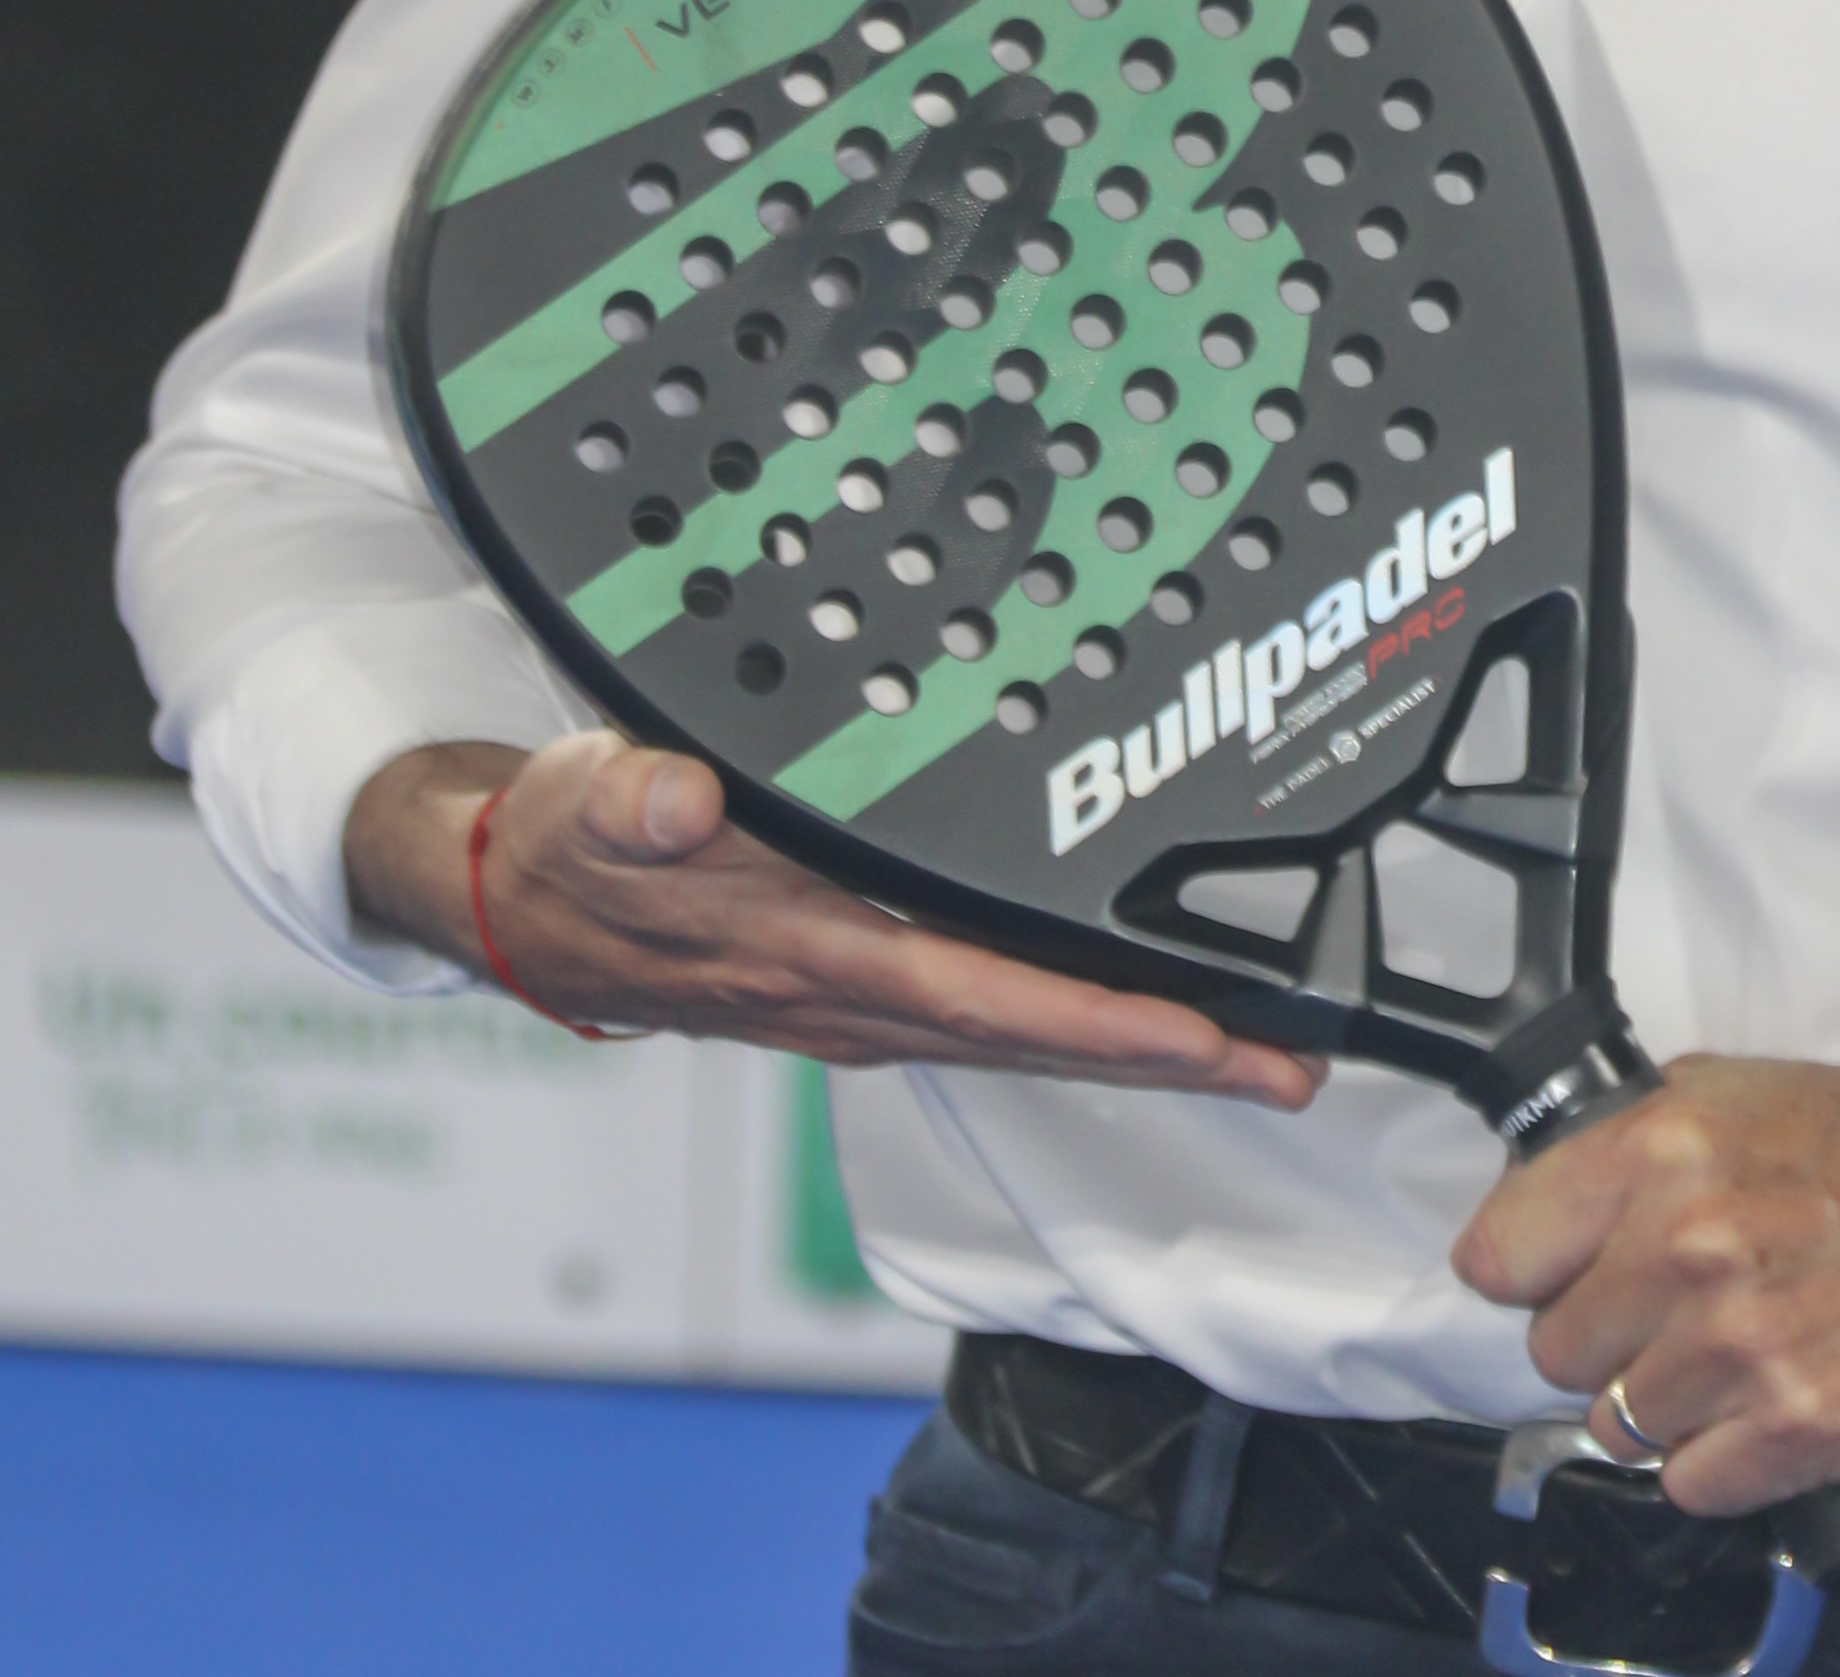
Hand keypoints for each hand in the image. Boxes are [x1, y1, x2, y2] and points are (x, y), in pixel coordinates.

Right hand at [344, 734, 1323, 1101]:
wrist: (518, 904)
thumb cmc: (564, 847)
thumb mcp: (582, 804)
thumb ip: (632, 801)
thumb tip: (677, 799)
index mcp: (802, 949)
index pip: (975, 994)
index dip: (1091, 1019)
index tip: (1198, 1035)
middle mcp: (847, 995)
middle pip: (1032, 1039)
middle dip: (1164, 1062)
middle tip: (1289, 1071)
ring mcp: (858, 1003)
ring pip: (1023, 1037)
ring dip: (1138, 1052)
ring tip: (1251, 1058)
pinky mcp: (858, 987)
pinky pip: (991, 1016)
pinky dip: (1073, 1021)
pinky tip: (1132, 1016)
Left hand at [1451, 1055, 1839, 1516]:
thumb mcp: (1735, 1092)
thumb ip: (1631, 1149)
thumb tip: (1549, 1209)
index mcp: (1659, 1150)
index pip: (1500, 1256)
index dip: (1529, 1274)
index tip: (1562, 1279)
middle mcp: (1688, 1247)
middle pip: (1557, 1352)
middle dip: (1608, 1341)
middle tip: (1676, 1314)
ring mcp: (1742, 1346)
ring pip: (1619, 1427)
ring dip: (1666, 1405)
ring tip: (1734, 1358)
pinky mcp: (1801, 1429)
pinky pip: (1691, 1485)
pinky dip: (1721, 1461)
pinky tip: (1769, 1406)